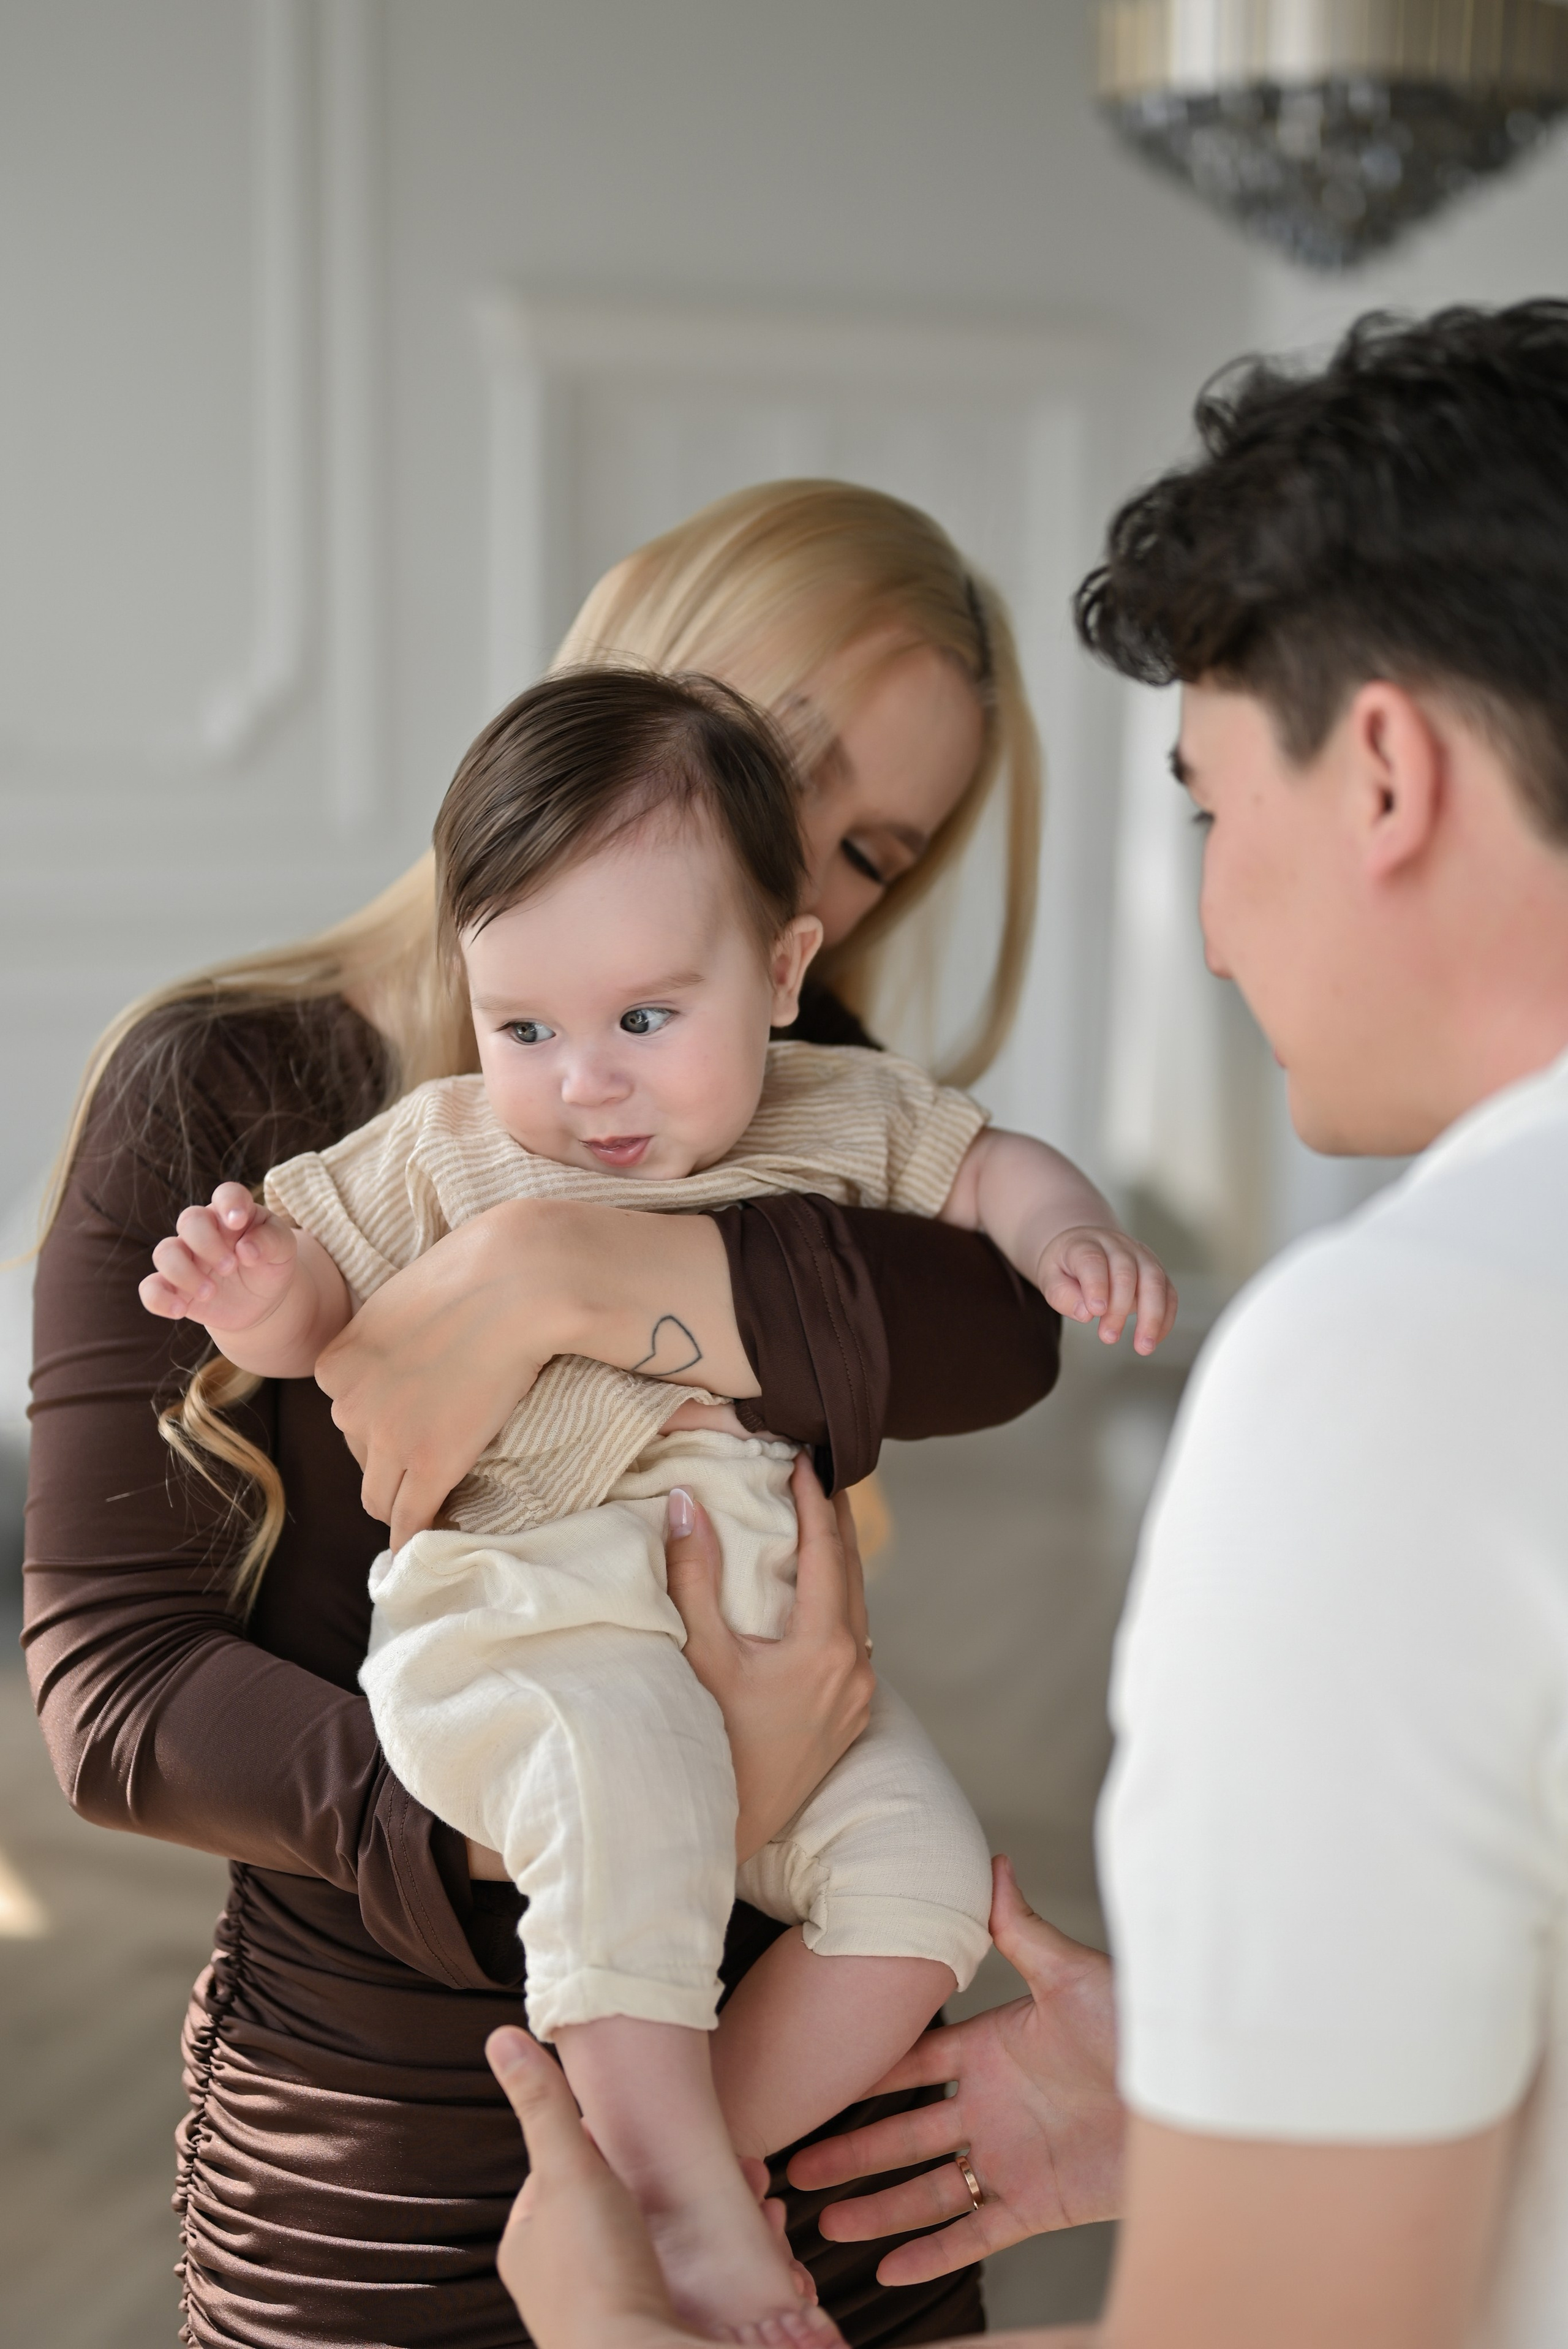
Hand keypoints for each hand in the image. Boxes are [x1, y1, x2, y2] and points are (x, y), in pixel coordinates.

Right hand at [140, 1181, 297, 1334]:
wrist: (261, 1300)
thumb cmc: (270, 1263)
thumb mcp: (283, 1250)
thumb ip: (272, 1241)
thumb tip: (247, 1250)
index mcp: (233, 1214)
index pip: (226, 1194)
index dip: (229, 1203)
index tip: (238, 1221)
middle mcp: (204, 1231)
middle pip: (189, 1220)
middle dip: (207, 1244)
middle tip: (230, 1267)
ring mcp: (185, 1258)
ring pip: (164, 1253)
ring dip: (184, 1273)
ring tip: (211, 1293)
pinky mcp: (173, 1287)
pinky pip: (151, 1289)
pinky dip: (159, 1299)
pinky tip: (180, 1310)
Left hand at [316, 1201, 556, 1546]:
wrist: (513, 1282)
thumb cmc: (472, 1276)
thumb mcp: (400, 1304)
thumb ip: (386, 1343)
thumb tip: (408, 1362)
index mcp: (336, 1363)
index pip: (346, 1415)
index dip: (382, 1421)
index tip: (415, 1420)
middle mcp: (348, 1404)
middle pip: (361, 1453)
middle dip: (392, 1456)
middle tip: (439, 1444)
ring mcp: (387, 1438)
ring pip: (379, 1496)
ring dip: (404, 1498)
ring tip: (437, 1497)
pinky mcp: (428, 1464)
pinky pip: (409, 1521)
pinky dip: (413, 1539)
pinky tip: (426, 1547)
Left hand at [487, 2027, 841, 2348]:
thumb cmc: (595, 2276)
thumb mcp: (567, 2169)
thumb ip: (543, 2105)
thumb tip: (501, 2037)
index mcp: (531, 2242)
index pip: (568, 2164)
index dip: (612, 2134)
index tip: (651, 2116)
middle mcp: (565, 2277)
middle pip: (627, 2199)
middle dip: (677, 2172)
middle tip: (722, 2149)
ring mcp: (614, 2301)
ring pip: (671, 2234)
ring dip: (715, 2207)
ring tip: (750, 2182)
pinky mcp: (661, 2318)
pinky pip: (700, 2270)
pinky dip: (730, 2247)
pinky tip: (757, 2228)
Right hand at [665, 1454, 873, 1862]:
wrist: (725, 1831)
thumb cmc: (707, 1744)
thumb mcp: (697, 1654)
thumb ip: (694, 1575)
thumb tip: (687, 1501)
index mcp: (825, 1648)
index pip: (827, 1551)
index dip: (815, 1500)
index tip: (803, 1459)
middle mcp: (855, 1669)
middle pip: (852, 1573)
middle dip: (836, 1520)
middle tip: (822, 1472)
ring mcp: (857, 1697)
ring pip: (857, 1607)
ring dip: (839, 1561)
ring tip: (820, 1520)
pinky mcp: (849, 1718)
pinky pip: (853, 1640)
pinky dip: (838, 1602)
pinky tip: (817, 1592)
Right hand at [786, 1856, 1122, 2285]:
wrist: (1192, 2099)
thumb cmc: (1137, 2027)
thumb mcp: (1072, 1974)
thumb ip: (1020, 1930)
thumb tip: (992, 1863)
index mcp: (992, 2050)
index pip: (912, 2063)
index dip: (864, 2075)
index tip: (813, 2081)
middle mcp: (992, 2109)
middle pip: (903, 2133)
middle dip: (849, 2151)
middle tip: (792, 2166)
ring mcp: (1010, 2160)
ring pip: (926, 2190)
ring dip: (875, 2207)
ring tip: (822, 2223)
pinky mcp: (1038, 2205)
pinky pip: (973, 2235)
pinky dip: (931, 2255)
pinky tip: (888, 2269)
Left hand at [1035, 1226, 1175, 1356]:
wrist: (1083, 1246)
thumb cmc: (1066, 1266)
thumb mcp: (1049, 1277)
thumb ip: (1062, 1295)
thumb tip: (1085, 1313)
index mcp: (1085, 1244)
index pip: (1093, 1261)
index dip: (1096, 1285)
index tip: (1096, 1311)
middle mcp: (1116, 1245)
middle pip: (1125, 1272)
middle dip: (1120, 1308)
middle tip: (1108, 1336)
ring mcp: (1140, 1255)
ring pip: (1155, 1281)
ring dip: (1152, 1316)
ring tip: (1144, 1346)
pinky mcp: (1155, 1271)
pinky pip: (1168, 1293)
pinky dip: (1165, 1318)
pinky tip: (1154, 1339)